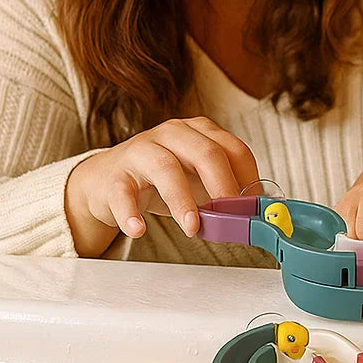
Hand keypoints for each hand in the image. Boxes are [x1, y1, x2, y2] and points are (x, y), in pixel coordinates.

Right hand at [66, 116, 259, 239]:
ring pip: (166, 168)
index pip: (234, 148)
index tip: (254, 207)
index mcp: (199, 132)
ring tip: (193, 227)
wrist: (105, 180)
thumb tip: (257, 213)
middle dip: (222, 185)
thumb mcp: (197, 178)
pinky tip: (138, 230)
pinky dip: (130, 213)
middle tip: (230, 215)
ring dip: (182, 200)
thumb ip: (223, 190)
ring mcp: (142, 151)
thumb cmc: (160, 179)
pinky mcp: (115, 176)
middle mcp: (173, 134)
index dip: (248, 178)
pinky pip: (123, 192)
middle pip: (205, 152)